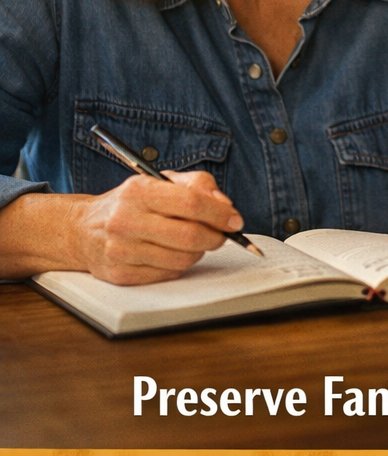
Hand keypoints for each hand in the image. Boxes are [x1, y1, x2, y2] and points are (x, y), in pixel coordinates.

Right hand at [66, 171, 244, 284]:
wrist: (84, 230)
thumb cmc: (130, 202)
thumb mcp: (159, 180)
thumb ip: (196, 184)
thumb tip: (224, 204)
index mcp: (138, 191)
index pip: (191, 203)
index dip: (220, 213)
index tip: (235, 219)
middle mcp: (127, 220)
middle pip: (189, 236)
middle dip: (215, 237)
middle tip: (222, 234)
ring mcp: (122, 251)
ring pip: (182, 260)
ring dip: (199, 252)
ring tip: (195, 242)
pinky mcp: (121, 275)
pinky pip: (167, 275)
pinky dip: (179, 265)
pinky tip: (173, 253)